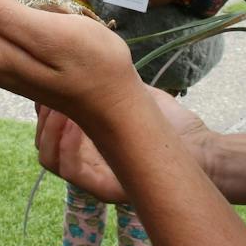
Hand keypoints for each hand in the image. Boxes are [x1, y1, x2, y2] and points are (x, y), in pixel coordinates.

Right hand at [36, 89, 217, 202]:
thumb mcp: (132, 95)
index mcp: (87, 142)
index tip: (53, 79)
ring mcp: (91, 178)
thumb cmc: (172, 126)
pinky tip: (78, 121)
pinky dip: (66, 143)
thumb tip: (83, 56)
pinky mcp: (101, 189)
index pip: (48, 127)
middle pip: (42, 140)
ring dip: (50, 126)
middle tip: (58, 89)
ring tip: (66, 104)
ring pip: (47, 156)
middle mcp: (85, 162)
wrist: (203, 150)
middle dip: (43, 112)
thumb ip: (106, 83)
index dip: (44, 103)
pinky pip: (67, 169)